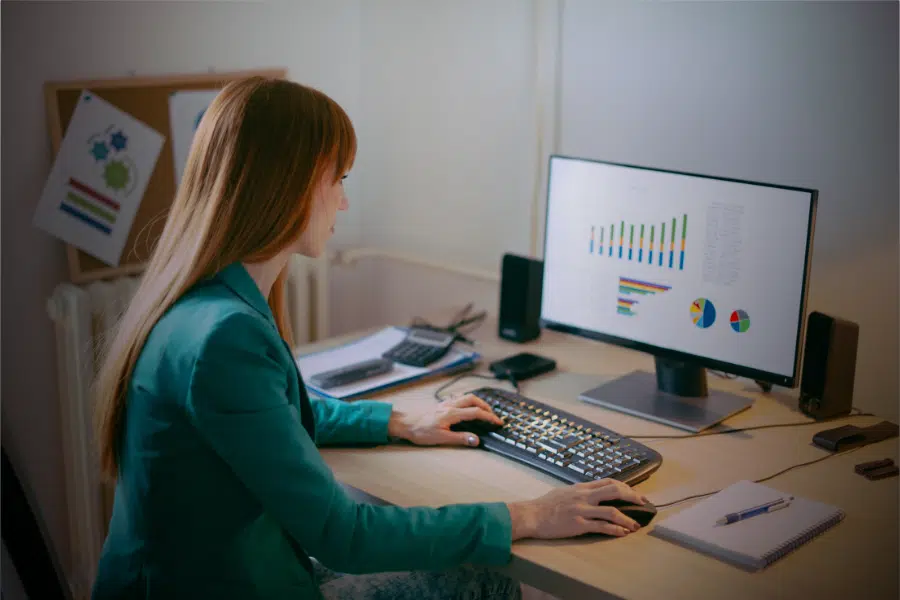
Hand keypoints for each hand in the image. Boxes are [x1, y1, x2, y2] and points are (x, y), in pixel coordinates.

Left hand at [387, 394, 503, 446]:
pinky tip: (466, 406)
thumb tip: (476, 440)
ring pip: (466, 397)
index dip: (489, 417)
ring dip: (477, 401)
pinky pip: (457, 398)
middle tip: (493, 414)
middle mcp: (450, 406)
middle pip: (473, 399)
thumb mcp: (441, 438)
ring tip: (483, 409)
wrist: (405, 424)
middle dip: (486, 406)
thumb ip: (460, 438)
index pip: (476, 412)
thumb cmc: (420, 431)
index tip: (498, 422)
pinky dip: (467, 400)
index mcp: (452, 414)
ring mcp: (445, 404)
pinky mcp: (440, 405)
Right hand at [507, 479, 648, 539]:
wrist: (531, 515)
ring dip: (627, 518)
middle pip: (614, 491)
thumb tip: (591, 493)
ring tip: (635, 525)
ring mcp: (582, 510)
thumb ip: (579, 492)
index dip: (625, 487)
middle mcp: (584, 496)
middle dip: (632, 497)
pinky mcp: (578, 524)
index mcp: (581, 487)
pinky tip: (622, 533)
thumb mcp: (564, 492)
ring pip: (611, 511)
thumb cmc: (545, 505)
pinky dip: (615, 530)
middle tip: (643, 504)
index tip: (635, 494)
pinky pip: (601, 527)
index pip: (609, 482)